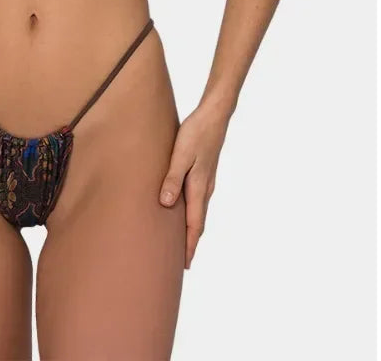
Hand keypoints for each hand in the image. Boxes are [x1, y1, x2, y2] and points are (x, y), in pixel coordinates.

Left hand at [158, 102, 230, 269]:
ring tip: (182, 241)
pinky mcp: (205, 172)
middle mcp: (205, 188)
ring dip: (192, 228)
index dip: (189, 245)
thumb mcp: (180, 155)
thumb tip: (166, 204)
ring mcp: (207, 180)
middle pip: (198, 222)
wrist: (215, 115)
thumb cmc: (196, 133)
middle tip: (183, 262)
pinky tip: (184, 209)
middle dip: (191, 242)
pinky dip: (193, 212)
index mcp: (198, 187)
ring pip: (199, 211)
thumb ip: (172, 178)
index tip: (185, 265)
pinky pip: (199, 200)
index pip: (194, 224)